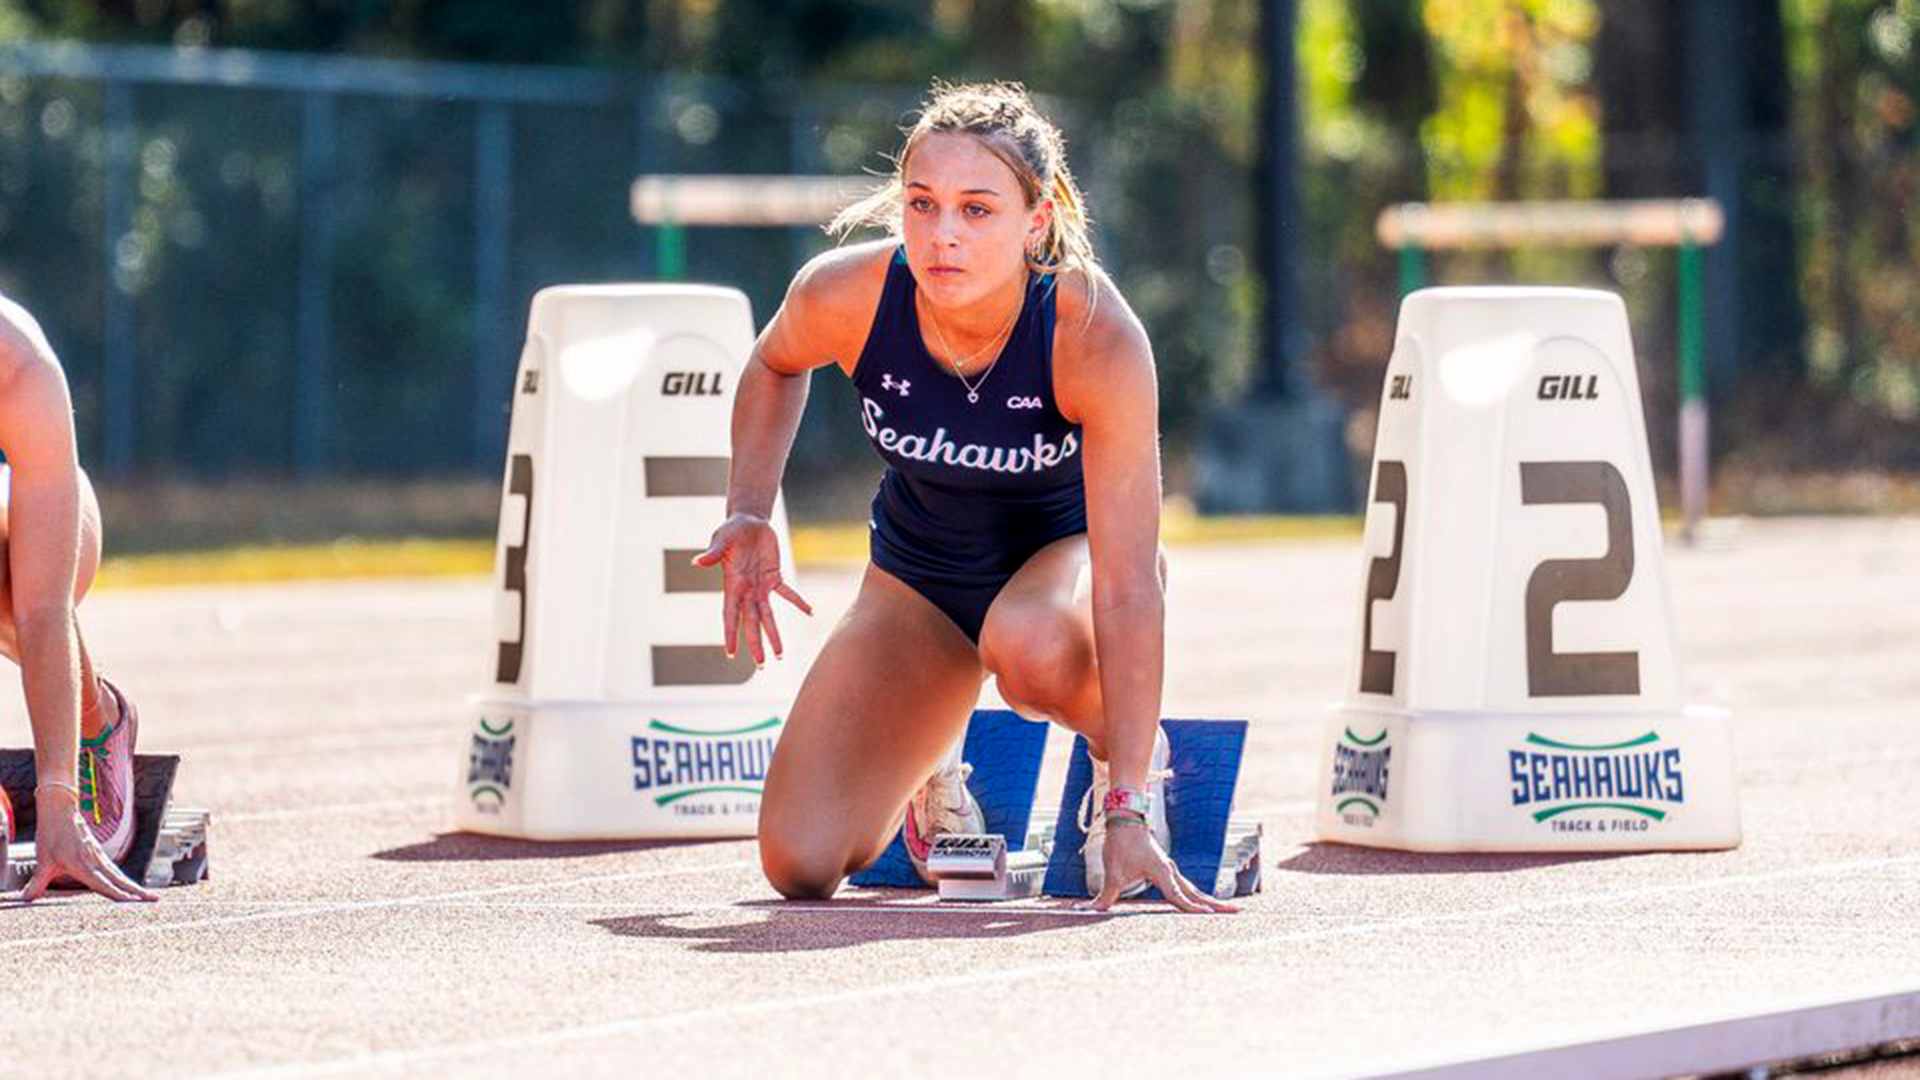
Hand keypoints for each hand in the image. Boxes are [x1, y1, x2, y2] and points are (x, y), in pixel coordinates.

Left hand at [22, 787, 157, 902]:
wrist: (61, 811)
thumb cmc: (52, 834)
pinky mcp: (98, 854)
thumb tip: (26, 899)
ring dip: (134, 886)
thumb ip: (37, 882)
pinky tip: (127, 885)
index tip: (134, 902)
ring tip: (148, 897)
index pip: (104, 884)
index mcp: (83, 865)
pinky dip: (124, 879)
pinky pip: (114, 870)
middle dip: (138, 892)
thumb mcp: (43, 860)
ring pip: (120, 875)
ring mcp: (99, 857)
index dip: (119, 895)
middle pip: (121, 880)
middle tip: (155, 900)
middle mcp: (95, 862)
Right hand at [692, 513, 812, 665]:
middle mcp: (746, 591)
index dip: (730, 633)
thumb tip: (698, 562)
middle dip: (755, 644)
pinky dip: (798, 602)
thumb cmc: (730, 531)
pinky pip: (788, 593)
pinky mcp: (775, 577)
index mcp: (731, 585)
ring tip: (781, 656)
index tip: (730, 653)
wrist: (748, 521)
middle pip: (751, 623)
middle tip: (761, 665)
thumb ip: (713, 554)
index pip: (730, 615)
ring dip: (774, 635)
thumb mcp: (720, 540)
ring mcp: (761, 586)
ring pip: (768, 616)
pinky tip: (809, 612)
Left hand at [1087, 819, 1237, 913]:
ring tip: (1228, 910)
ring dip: (1210, 900)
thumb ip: (1105, 896)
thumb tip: (1091, 911)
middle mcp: (1171, 871)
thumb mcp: (1112, 872)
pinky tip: (1203, 903)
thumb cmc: (1120, 845)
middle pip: (1196, 892)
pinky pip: (1186, 886)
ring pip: (1194, 889)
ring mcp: (1171, 870)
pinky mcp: (1167, 869)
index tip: (1207, 916)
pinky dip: (1197, 896)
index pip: (1178, 895)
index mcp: (1161, 872)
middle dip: (1215, 904)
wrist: (1125, 820)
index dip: (1191, 907)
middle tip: (1237, 912)